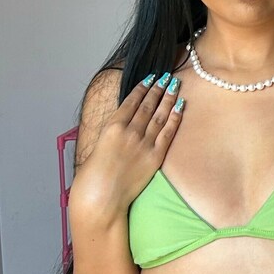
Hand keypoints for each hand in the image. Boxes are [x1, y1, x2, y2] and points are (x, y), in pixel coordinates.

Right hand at [71, 72, 184, 215]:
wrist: (102, 197)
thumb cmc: (93, 177)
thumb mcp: (98, 147)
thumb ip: (112, 135)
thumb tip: (121, 127)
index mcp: (111, 127)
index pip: (131, 102)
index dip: (142, 88)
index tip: (151, 78)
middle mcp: (129, 132)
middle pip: (148, 105)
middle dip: (158, 89)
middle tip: (168, 76)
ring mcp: (143, 144)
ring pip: (159, 115)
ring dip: (168, 98)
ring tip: (176, 84)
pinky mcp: (154, 157)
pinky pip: (168, 133)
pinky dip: (175, 117)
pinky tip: (180, 106)